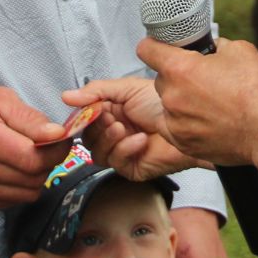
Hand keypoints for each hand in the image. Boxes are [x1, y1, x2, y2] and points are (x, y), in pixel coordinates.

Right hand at [0, 79, 69, 208]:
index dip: (56, 151)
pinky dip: (17, 186)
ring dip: (34, 176)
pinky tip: (7, 166)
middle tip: (44, 144)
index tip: (62, 138)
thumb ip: (31, 120)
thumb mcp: (0, 98)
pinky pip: (9, 200)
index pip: (33, 160)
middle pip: (33, 180)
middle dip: (47, 162)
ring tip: (23, 154)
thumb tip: (58, 136)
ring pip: (25, 194)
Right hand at [61, 78, 199, 179]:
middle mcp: (114, 133)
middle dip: (96, 127)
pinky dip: (125, 149)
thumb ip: (96, 92)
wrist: (190, 121)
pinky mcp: (132, 168)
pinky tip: (140, 139)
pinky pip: (116, 163)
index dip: (83, 116)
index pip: (85, 119)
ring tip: (123, 127)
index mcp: (110, 113)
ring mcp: (122, 152)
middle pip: (87, 138)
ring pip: (97, 153)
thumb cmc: (163, 104)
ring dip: (108, 139)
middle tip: (110, 118)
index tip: (86, 110)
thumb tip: (67, 96)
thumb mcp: (126, 89)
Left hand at [136, 37, 257, 182]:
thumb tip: (210, 49)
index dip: (154, 45)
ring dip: (183, 101)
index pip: (146, 49)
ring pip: (169, 104)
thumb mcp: (239, 51)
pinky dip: (186, 122)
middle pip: (161, 78)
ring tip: (211, 103)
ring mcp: (176, 123)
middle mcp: (172, 96)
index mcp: (180, 69)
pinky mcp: (183, 143)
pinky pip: (174, 126)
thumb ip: (215, 47)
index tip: (159, 47)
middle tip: (203, 79)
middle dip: (177, 76)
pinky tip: (208, 119)